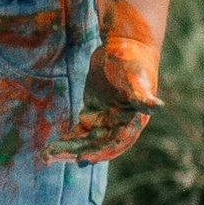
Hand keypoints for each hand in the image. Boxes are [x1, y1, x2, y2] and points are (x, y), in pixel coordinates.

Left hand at [43, 0, 161, 165]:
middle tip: (51, 158)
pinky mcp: (94, 112)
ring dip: (68, 150)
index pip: (116, 143)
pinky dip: (68, 140)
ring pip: (86, 141)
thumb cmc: (132, 61)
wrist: (125, 45)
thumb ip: (142, 96)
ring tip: (46, 157)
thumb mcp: (135, 79)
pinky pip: (80, 132)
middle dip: (76, 153)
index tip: (82, 159)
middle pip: (97, 146)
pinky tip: (52, 149)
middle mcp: (120, 125)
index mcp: (133, 122)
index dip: (100, 152)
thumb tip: (157, 107)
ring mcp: (106, 120)